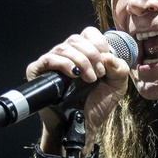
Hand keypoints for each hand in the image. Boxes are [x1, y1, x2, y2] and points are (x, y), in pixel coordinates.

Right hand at [26, 27, 131, 153]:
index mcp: (85, 53)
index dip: (99, 44)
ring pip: (64, 47)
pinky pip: (48, 59)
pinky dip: (64, 64)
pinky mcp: (38, 72)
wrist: (82, 124)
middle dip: (92, 55)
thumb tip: (107, 55)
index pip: (89, 33)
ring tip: (90, 79)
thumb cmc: (97, 104)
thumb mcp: (117, 85)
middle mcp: (67, 55)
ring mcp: (52, 62)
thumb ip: (120, 67)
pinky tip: (73, 75)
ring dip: (81, 61)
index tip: (105, 63)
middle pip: (77, 39)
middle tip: (99, 74)